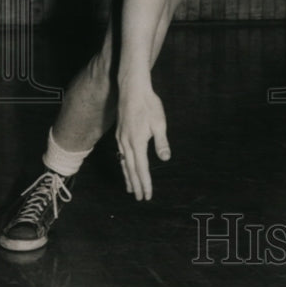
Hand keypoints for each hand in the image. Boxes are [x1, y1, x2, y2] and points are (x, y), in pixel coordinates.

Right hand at [115, 84, 170, 200]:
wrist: (133, 89)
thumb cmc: (149, 105)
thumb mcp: (159, 122)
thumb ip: (161, 142)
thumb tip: (166, 159)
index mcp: (137, 142)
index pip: (141, 168)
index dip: (144, 183)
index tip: (147, 195)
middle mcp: (126, 143)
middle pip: (130, 169)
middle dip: (136, 184)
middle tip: (140, 198)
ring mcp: (121, 139)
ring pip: (123, 163)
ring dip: (128, 177)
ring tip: (130, 189)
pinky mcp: (119, 134)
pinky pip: (120, 155)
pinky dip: (123, 165)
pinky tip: (125, 168)